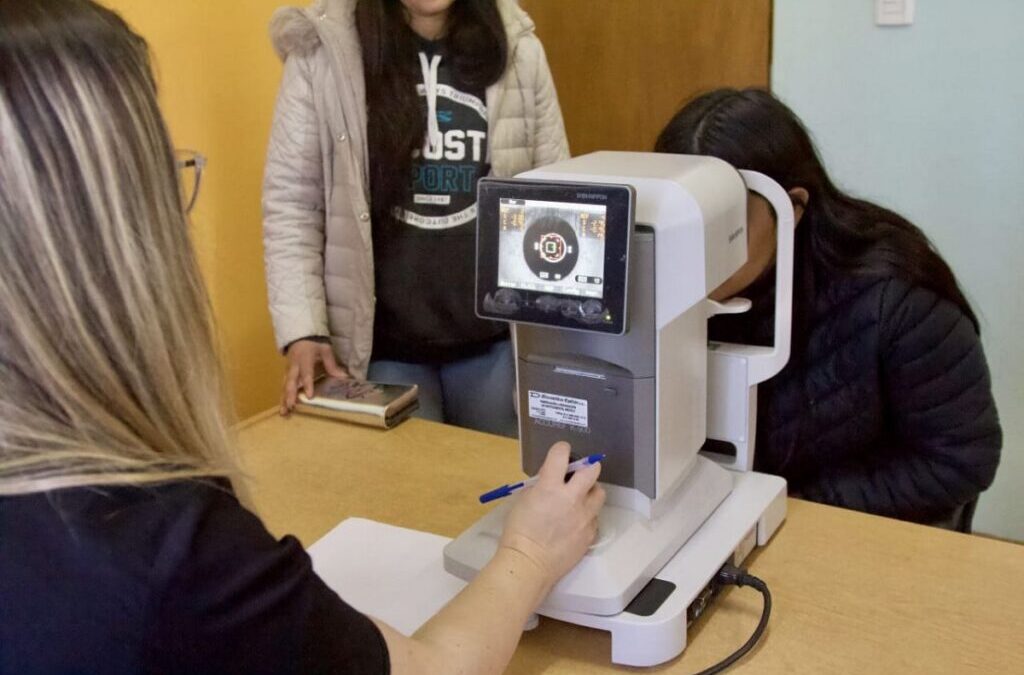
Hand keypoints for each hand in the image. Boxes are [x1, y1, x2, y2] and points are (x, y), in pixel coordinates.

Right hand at [280, 339, 347, 414]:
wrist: (300, 336)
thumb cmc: (314, 344)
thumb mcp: (325, 350)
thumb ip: (332, 364)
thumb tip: (344, 377)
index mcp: (304, 359)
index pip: (306, 373)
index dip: (308, 385)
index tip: (309, 396)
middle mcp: (294, 366)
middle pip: (291, 382)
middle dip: (290, 395)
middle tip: (291, 407)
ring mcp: (288, 371)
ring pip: (284, 386)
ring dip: (283, 399)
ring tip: (283, 412)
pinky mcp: (285, 375)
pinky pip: (283, 387)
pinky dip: (282, 398)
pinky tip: (282, 408)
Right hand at [499, 442, 605, 586]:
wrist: (529, 564)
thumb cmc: (519, 532)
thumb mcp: (524, 500)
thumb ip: (540, 486)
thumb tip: (550, 478)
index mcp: (550, 487)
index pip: (561, 454)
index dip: (562, 449)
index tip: (561, 452)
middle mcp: (572, 498)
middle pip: (592, 470)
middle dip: (586, 468)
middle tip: (578, 474)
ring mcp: (585, 516)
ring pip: (599, 493)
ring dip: (590, 491)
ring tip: (579, 499)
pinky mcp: (590, 533)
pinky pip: (595, 517)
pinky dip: (587, 515)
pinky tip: (576, 522)